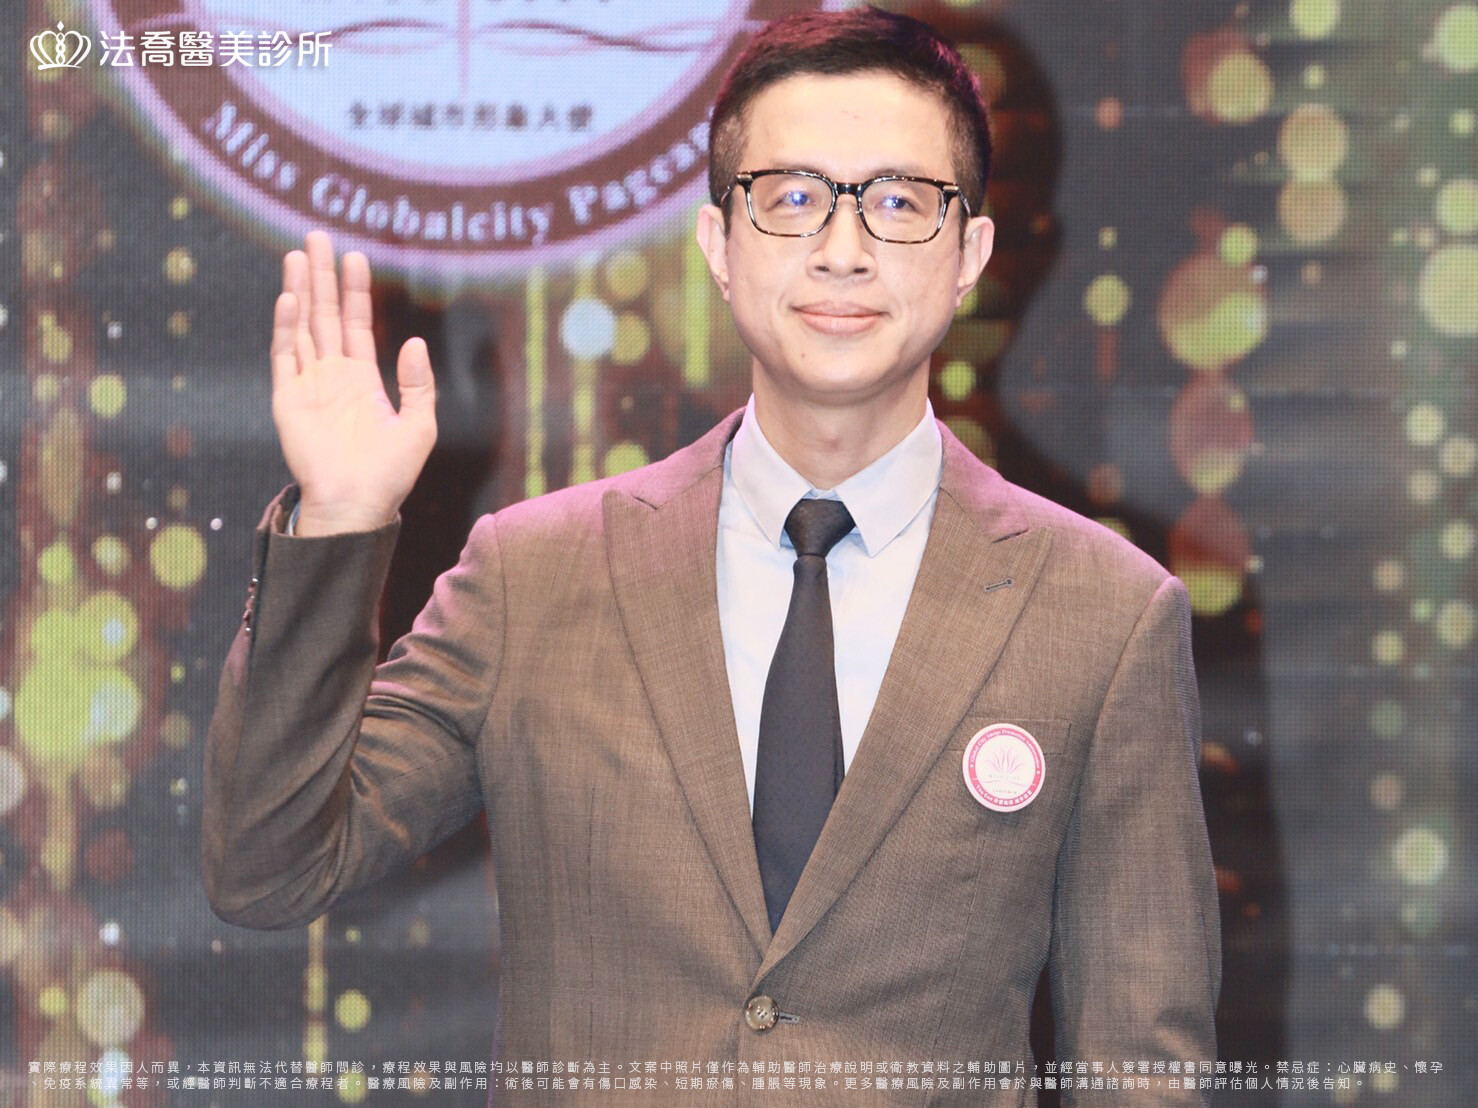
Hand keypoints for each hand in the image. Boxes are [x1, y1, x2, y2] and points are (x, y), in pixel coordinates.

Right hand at [271, 230, 436, 535]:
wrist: (356, 504)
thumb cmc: (390, 473)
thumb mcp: (419, 425)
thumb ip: (419, 384)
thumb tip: (416, 342)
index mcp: (361, 379)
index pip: (356, 323)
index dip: (355, 290)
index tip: (356, 256)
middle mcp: (332, 376)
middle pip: (324, 314)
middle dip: (321, 276)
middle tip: (317, 236)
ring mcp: (307, 385)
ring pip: (303, 327)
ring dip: (300, 290)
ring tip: (298, 254)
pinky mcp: (288, 399)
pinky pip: (286, 356)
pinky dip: (286, 327)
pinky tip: (290, 299)